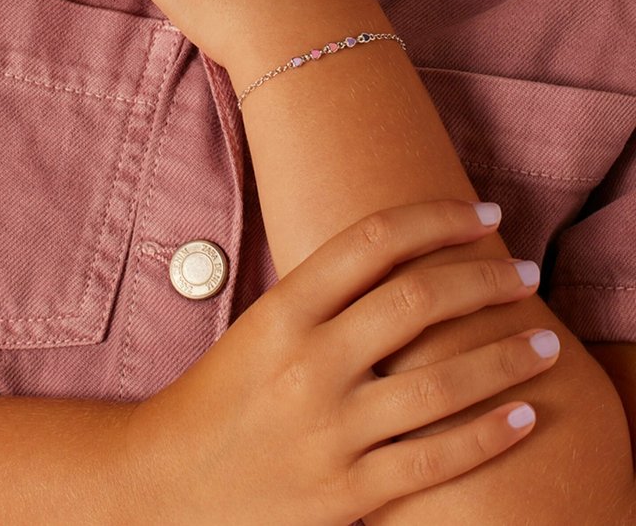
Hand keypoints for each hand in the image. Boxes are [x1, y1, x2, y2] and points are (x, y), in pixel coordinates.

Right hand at [125, 200, 558, 525]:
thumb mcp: (262, 327)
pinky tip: (522, 416)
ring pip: (441, 384)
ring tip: (545, 342)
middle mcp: (309, 363)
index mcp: (283, 310)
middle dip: (486, 280)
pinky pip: (434, 462)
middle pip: (418, 301)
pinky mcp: (346, 493)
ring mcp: (329, 431)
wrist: (163, 484)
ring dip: (506, 358)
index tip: (485, 215)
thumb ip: (326, 294)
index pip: (373, 240)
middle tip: (526, 273)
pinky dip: (487, 436)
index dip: (438, 218)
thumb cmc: (220, 396)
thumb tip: (407, 256)